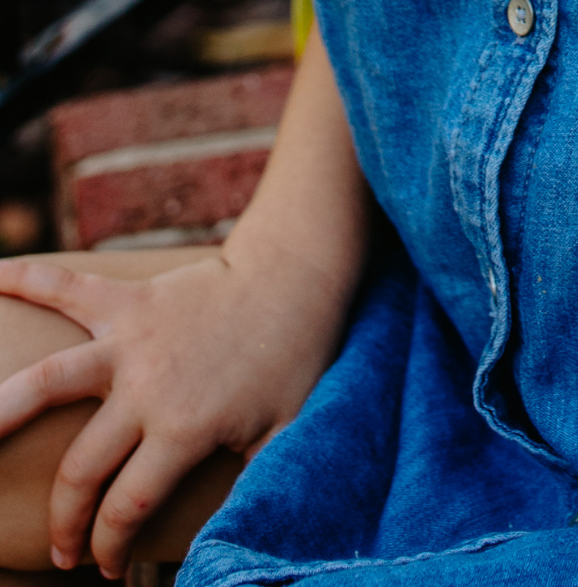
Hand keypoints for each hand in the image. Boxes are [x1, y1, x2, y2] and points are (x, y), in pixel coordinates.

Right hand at [0, 241, 344, 575]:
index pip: (126, 507)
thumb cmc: (293, 357)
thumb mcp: (283, 434)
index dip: (110, 547)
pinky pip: (65, 286)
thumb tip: (225, 546)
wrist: (294, 274)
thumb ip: (251, 489)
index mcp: (183, 430)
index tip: (109, 568)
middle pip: (81, 470)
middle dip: (65, 521)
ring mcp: (130, 340)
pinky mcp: (127, 300)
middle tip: (63, 551)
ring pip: (48, 382)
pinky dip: (24, 280)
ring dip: (2, 411)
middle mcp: (146, 389)